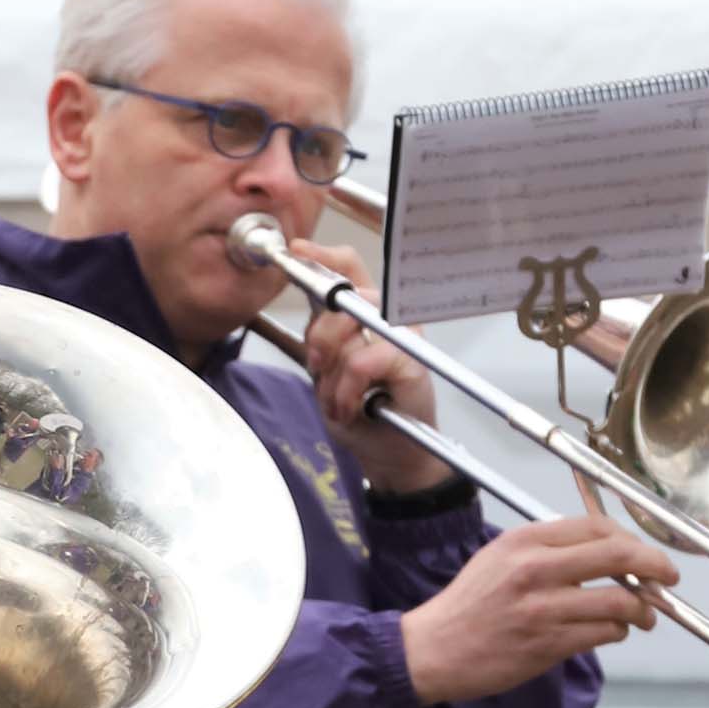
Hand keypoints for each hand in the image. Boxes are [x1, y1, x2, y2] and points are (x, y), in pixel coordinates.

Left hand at [300, 243, 449, 495]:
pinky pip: (362, 362)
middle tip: (319, 370)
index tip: (297, 251)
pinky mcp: (411, 358)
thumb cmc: (364, 416)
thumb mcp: (328, 376)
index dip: (322, 256)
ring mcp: (402, 334)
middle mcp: (387, 315)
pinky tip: (351, 410)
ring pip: (349, 331)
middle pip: (342, 297)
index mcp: (366, 314)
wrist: (392, 456)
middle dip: (319, 338)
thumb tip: (307, 303)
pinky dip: (347, 392)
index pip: (348, 268)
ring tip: (340, 402)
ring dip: (332, 377)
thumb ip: (320, 340)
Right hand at [399, 516, 681, 706]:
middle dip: (655, 566)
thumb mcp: (499, 557)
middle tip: (667, 578)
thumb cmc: (467, 607)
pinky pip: (602, 632)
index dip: (633, 539)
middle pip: (618, 555)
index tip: (646, 552)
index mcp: (526, 541)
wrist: (431, 650)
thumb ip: (546, 548)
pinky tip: (614, 632)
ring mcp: (542, 608)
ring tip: (644, 615)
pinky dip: (618, 631)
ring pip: (618, 600)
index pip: (598, 528)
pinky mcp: (546, 644)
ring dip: (641, 609)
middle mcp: (536, 569)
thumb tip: (600, 549)